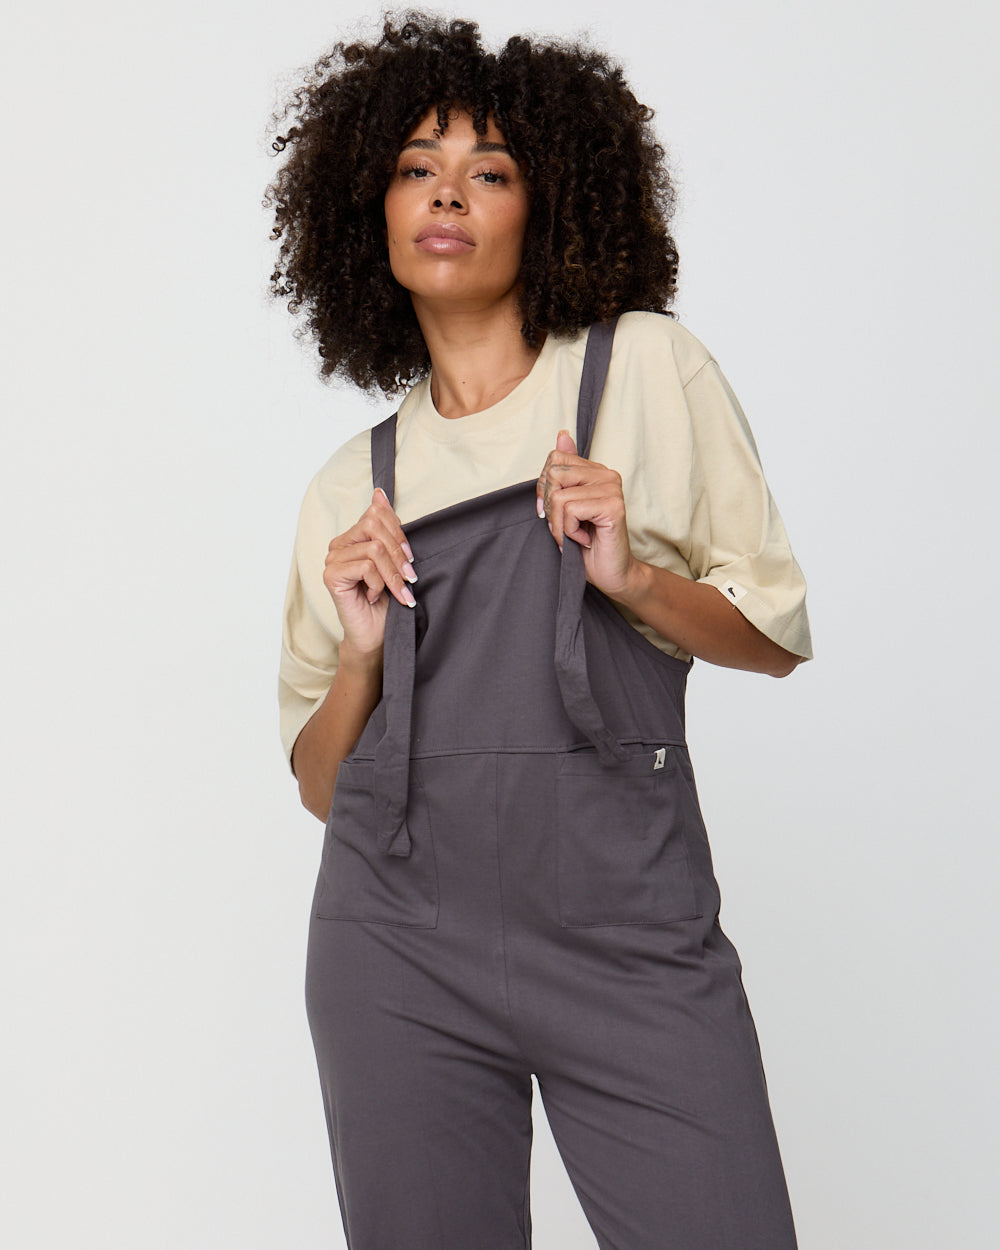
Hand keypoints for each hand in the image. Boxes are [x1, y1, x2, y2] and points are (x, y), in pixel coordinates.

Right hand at [323, 488, 416, 655]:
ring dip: (393, 574)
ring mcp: (332, 559)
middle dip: (398, 552)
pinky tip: (375, 596)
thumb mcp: (393, 561)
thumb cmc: (386, 601)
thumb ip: (387, 529)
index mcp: (353, 537)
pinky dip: (378, 583)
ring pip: (374, 548)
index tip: (410, 559)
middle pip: (374, 525)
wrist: (375, 635)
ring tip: (399, 591)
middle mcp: (339, 545)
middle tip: (410, 577)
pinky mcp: (331, 575)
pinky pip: (365, 567)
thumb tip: (379, 493)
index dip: (399, 533)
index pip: (376, 514)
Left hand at [536, 431, 638, 598]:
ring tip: (575, 535)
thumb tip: (562, 435)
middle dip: (549, 507)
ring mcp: (612, 489)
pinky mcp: (613, 506)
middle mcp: (607, 474)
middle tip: (565, 527)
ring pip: (559, 496)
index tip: (551, 512)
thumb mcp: (566, 506)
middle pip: (553, 474)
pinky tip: (584, 539)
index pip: (554, 459)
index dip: (543, 487)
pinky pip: (571, 510)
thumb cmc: (586, 544)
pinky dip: (569, 531)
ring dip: (559, 524)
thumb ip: (564, 472)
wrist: (611, 573)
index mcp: (595, 471)